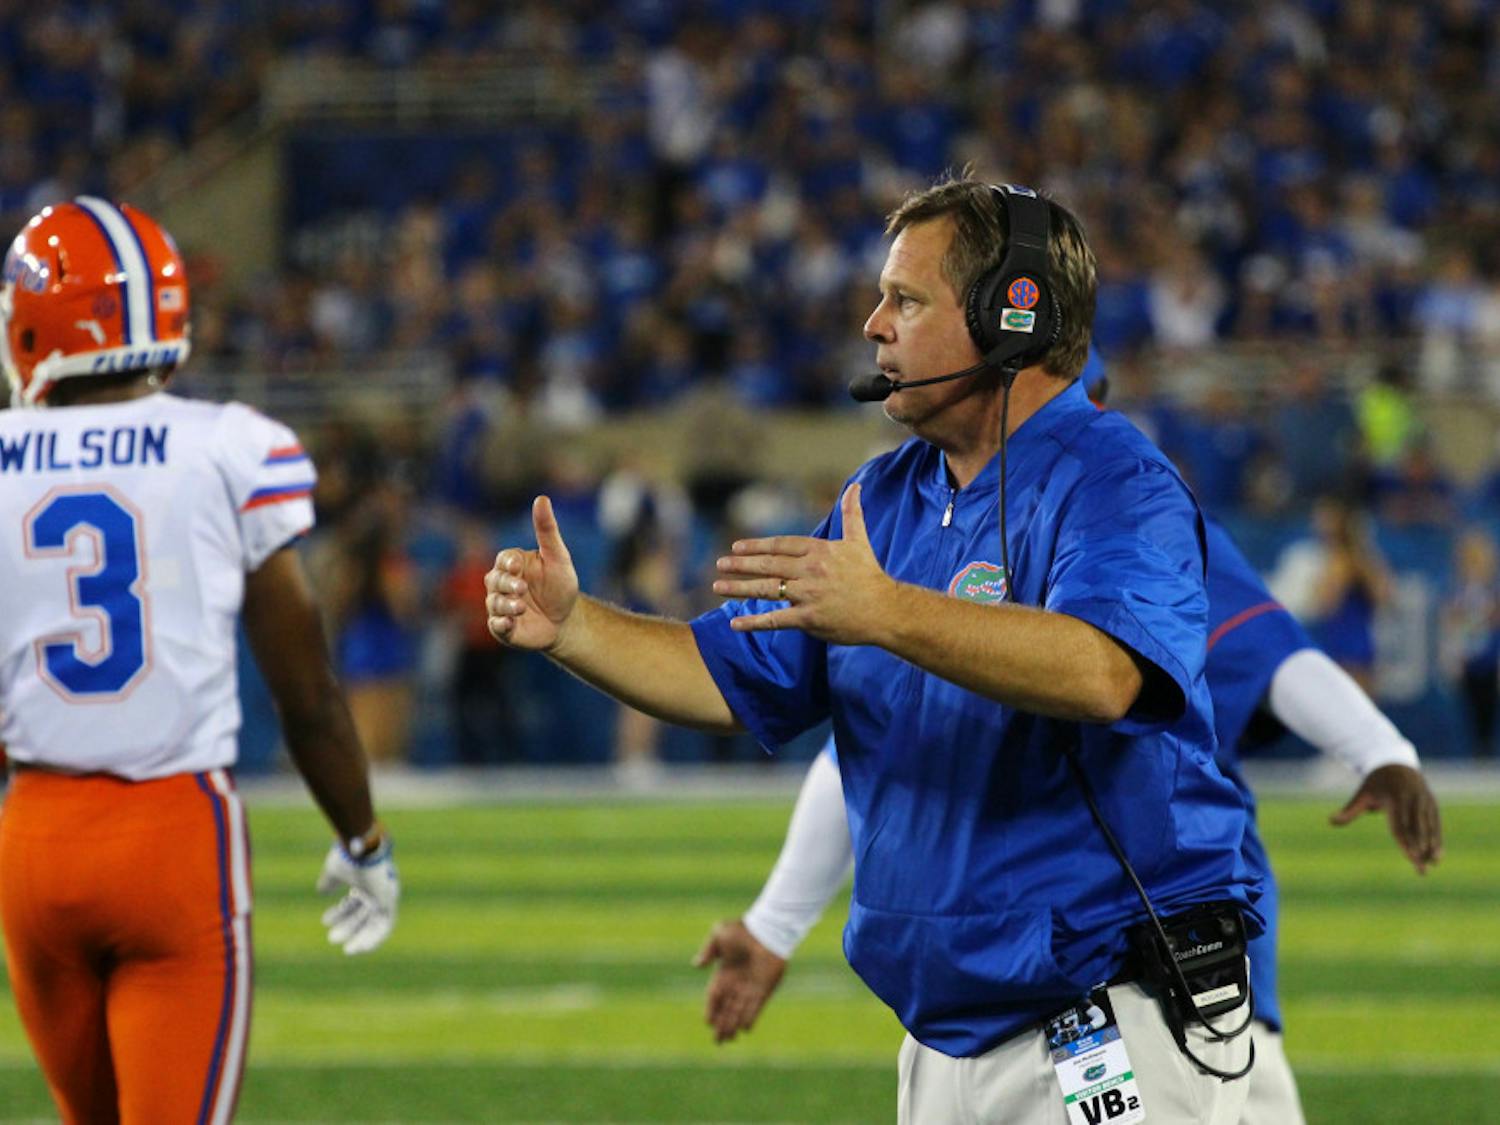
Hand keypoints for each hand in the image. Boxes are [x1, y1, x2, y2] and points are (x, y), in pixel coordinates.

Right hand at [317, 836, 399, 953]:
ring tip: (347, 950)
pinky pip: (385, 925)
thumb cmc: (348, 857)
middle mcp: (377, 889)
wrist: (361, 849)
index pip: (354, 902)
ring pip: (374, 922)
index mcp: (365, 881)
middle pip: (363, 914)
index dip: (340, 913)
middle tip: (332, 938)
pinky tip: (360, 947)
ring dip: (360, 936)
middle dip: (347, 927)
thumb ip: (329, 881)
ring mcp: (385, 895)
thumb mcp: (335, 871)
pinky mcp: (390, 901)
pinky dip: (374, 937)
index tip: (325, 921)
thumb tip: (321, 890)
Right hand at [485, 495, 579, 651]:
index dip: (508, 563)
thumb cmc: (561, 585)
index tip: (517, 566)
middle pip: (495, 580)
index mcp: (513, 563)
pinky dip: (500, 624)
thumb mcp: (558, 557)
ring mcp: (500, 605)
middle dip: (507, 584)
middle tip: (522, 589)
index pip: (504, 559)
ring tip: (521, 607)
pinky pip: (495, 624)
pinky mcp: (503, 627)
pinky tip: (508, 623)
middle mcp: (502, 583)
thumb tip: (542, 498)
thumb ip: (547, 530)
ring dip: (505, 604)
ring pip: (493, 603)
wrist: (566, 620)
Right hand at [693, 919, 787, 1043]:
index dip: (711, 1010)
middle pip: (726, 1009)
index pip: (714, 997)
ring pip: (739, 1012)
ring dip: (733, 1025)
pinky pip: (755, 1007)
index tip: (707, 1022)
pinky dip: (750, 1018)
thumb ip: (708, 950)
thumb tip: (696, 965)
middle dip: (721, 1025)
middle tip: (718, 1041)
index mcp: (723, 973)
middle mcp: (736, 984)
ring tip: (728, 1039)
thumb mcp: (719, 934)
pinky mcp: (764, 989)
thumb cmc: (742, 930)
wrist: (766, 930)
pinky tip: (744, 1029)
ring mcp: (750, 987)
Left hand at [712, 483, 890, 644]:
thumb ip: (852, 513)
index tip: (736, 547)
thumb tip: (855, 485)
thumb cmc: (870, 575)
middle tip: (720, 563)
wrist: (886, 610)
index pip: (780, 545)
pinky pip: (776, 619)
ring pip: (767, 589)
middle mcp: (810, 570)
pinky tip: (735, 623)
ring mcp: (808, 595)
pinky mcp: (809, 618)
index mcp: (819, 550)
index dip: (756, 546)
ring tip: (718, 586)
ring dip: (739, 588)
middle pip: (768, 565)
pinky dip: (754, 622)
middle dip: (741, 564)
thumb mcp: (859, 540)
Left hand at [1330, 763, 1442, 873]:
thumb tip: (1330, 821)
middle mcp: (1412, 800)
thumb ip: (1350, 810)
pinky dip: (1437, 838)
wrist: (1396, 763)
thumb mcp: (1362, 794)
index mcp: (1395, 799)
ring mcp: (1424, 802)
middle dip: (1420, 850)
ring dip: (1432, 846)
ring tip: (1432, 865)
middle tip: (1421, 871)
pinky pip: (1436, 823)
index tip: (1411, 857)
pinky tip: (1438, 855)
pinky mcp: (1432, 804)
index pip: (1401, 826)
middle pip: (1417, 829)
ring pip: (1429, 827)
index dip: (1406, 842)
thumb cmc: (1376, 782)